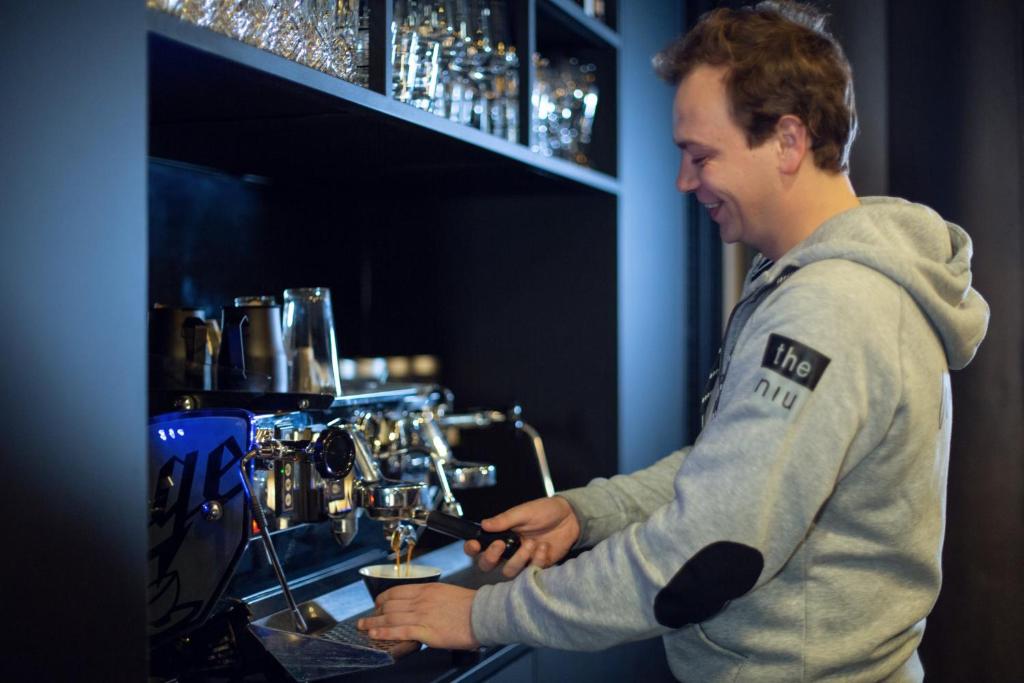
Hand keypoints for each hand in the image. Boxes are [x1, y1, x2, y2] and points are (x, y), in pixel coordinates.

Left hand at [357, 583, 478, 649]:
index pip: (398, 591)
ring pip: (391, 617)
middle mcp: (421, 600)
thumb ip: (432, 598)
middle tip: (366, 618)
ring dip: (374, 622)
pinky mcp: (426, 631)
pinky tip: (375, 634)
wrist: (483, 614)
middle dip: (375, 612)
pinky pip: (399, 631)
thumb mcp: (448, 593)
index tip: (377, 603)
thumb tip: (422, 605)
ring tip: (363, 626)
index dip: (384, 598)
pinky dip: (384, 632)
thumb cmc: (470, 605)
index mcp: (427, 589)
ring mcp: (422, 615)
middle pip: (391, 604)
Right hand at [464, 496, 579, 577]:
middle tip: (501, 544)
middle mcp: (508, 550)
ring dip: (518, 558)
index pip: (479, 546)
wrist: (570, 518)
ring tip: (532, 543)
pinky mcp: (537, 567)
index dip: (472, 549)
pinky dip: (537, 559)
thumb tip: (483, 524)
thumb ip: (504, 520)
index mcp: (501, 535)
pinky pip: (531, 571)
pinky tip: (545, 547)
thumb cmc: (544, 511)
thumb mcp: (524, 512)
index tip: (474, 545)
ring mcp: (522, 560)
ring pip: (508, 571)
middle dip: (491, 558)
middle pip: (487, 565)